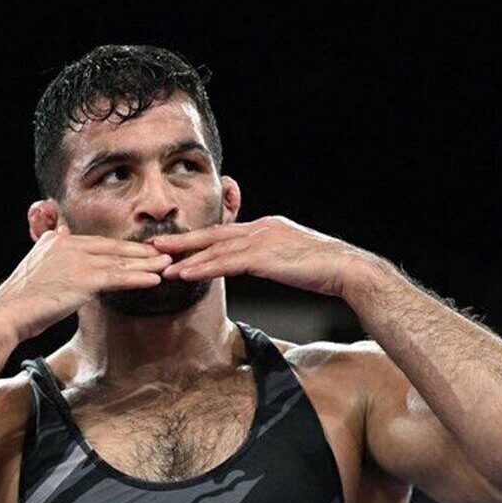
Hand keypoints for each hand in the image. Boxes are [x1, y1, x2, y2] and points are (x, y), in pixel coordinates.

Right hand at [0, 224, 172, 340]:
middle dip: (139, 251)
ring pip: (119, 262)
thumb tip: (65, 251)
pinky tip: (155, 280)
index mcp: (55, 239)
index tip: (139, 249)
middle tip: (162, 252)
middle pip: (112, 248)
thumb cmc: (20, 301)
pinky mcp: (83, 279)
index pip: (97, 242)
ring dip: (147, 263)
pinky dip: (139, 278)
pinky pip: (118, 278)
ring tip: (167, 264)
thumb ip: (55, 259)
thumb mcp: (37, 270)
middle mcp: (67, 244)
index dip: (120, 247)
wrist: (7, 314)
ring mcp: (76, 260)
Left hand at [150, 216, 377, 297]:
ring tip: (161, 264)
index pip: (226, 234)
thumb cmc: (324, 270)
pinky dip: (201, 268)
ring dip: (185, 258)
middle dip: (182, 241)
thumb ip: (270, 259)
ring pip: (214, 249)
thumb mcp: (291, 260)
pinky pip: (225, 263)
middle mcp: (261, 228)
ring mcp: (262, 240)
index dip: (199, 240)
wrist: (347, 270)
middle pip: (213, 235)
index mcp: (266, 228)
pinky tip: (183, 274)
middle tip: (154, 245)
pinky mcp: (264, 256)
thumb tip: (257, 267)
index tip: (177, 245)